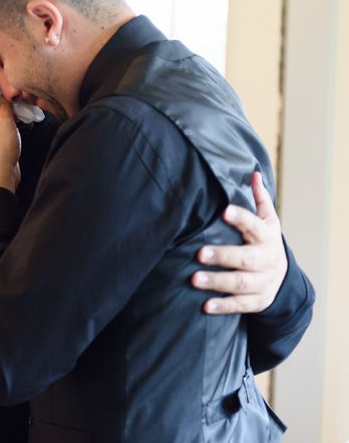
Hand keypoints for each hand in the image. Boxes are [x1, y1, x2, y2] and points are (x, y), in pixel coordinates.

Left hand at [0, 76, 21, 190]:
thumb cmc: (0, 149)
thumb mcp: (6, 121)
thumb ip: (5, 104)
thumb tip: (6, 95)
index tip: (1, 67)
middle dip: (0, 92)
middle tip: (14, 83)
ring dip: (4, 104)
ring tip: (18, 97)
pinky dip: (4, 115)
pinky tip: (18, 112)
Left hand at [191, 172, 287, 313]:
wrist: (284, 277)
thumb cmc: (264, 242)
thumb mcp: (267, 221)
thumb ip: (259, 199)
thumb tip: (252, 173)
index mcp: (267, 237)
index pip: (255, 225)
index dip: (241, 218)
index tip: (224, 212)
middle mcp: (267, 260)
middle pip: (246, 259)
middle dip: (223, 256)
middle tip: (200, 254)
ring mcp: (264, 282)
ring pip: (241, 284)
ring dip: (217, 282)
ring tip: (194, 279)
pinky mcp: (258, 301)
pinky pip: (241, 305)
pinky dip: (223, 306)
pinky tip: (205, 305)